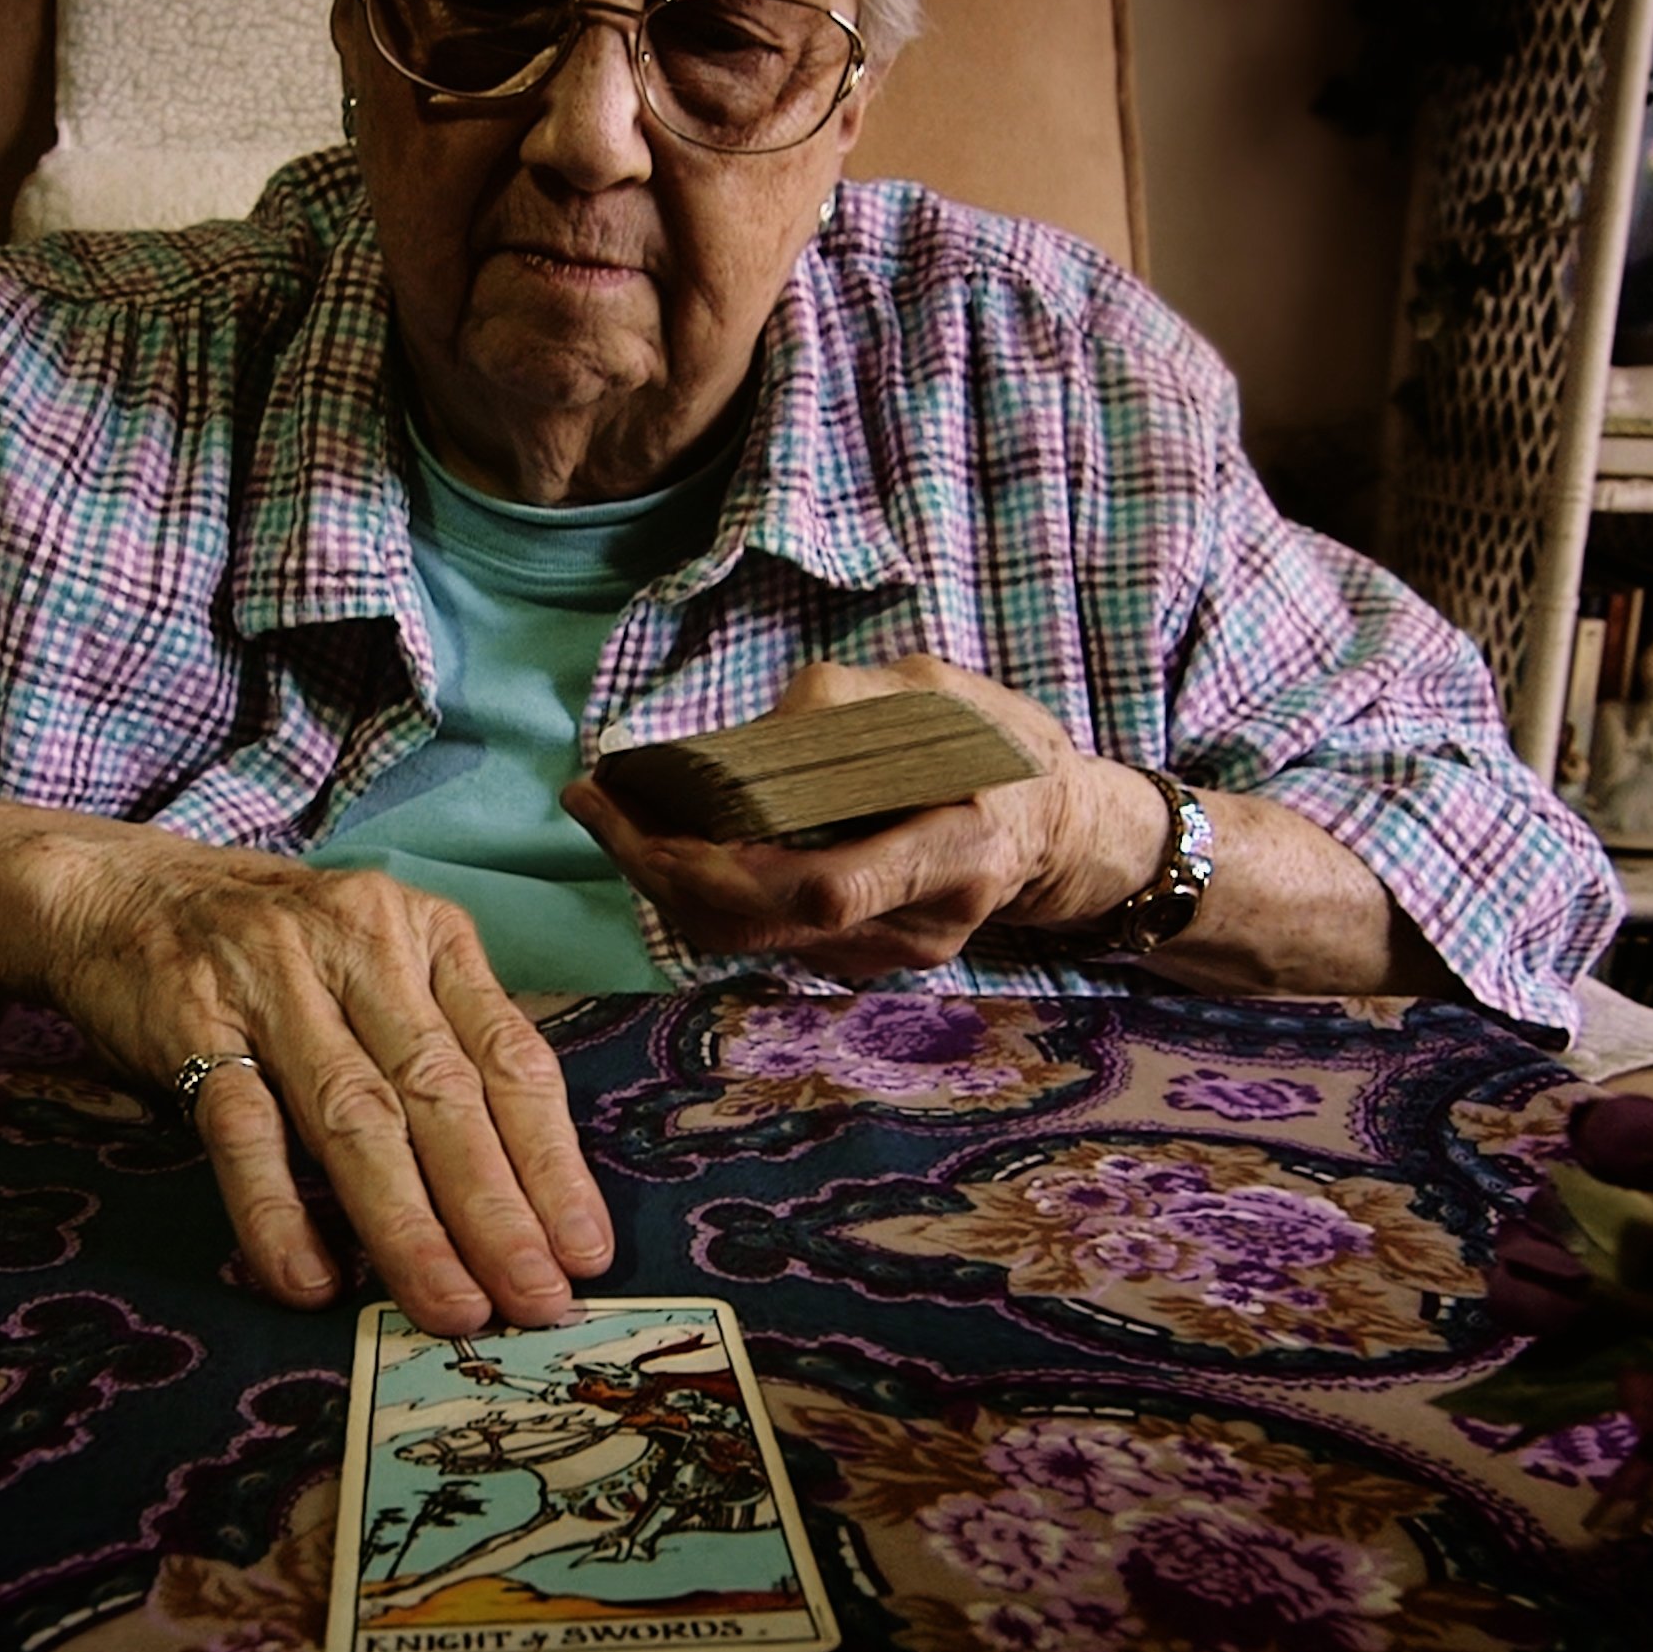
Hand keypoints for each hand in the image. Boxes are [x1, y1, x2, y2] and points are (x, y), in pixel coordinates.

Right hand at [19, 830, 612, 1337]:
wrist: (119, 891)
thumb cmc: (274, 953)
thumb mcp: (378, 962)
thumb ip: (442, 1041)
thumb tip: (524, 1187)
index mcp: (426, 936)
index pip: (509, 1056)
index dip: (552, 1160)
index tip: (584, 1249)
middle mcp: (360, 947)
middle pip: (443, 1094)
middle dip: (498, 1209)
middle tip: (537, 1301)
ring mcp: (273, 983)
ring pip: (355, 1117)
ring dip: (408, 1224)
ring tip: (450, 1306)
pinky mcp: (191, 1020)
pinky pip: (243, 1127)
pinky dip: (277, 1209)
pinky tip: (310, 1279)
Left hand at [563, 655, 1162, 977]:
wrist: (1057, 832)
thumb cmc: (1002, 746)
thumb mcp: (941, 692)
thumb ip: (847, 708)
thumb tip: (746, 741)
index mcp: (954, 852)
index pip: (823, 887)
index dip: (723, 862)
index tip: (647, 812)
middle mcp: (918, 925)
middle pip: (761, 923)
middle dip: (661, 869)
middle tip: (594, 801)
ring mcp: (888, 956)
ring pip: (748, 938)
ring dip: (665, 880)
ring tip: (609, 811)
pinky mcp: (861, 960)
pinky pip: (762, 932)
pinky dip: (702, 888)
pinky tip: (665, 837)